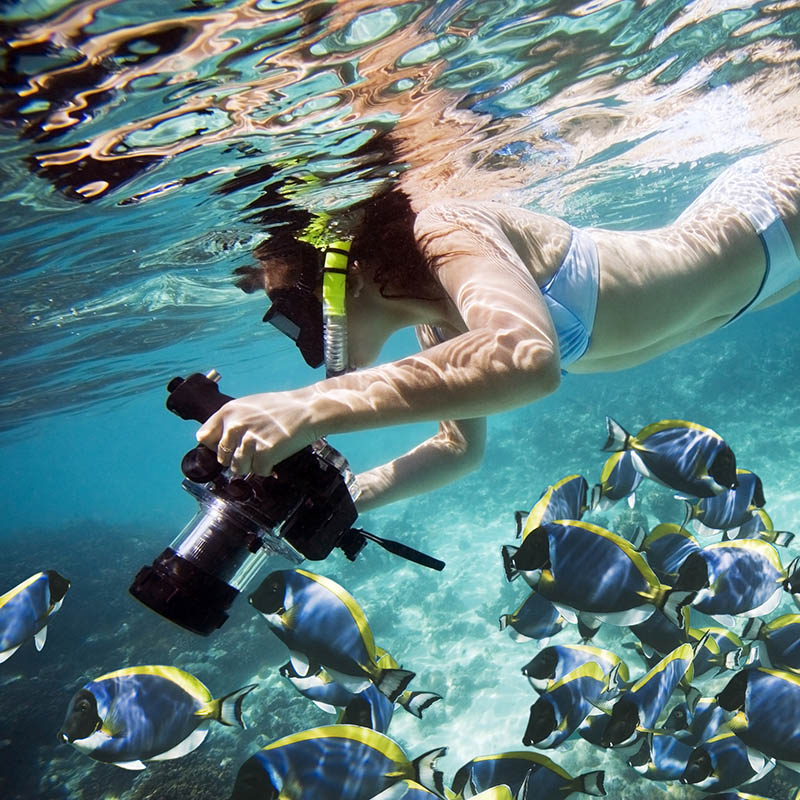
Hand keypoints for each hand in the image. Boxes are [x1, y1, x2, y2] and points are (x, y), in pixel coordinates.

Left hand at [196, 390, 316, 475]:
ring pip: (237, 468)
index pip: (204, 438)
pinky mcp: (265, 452)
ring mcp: (249, 440)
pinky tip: (275, 456)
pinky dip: (267, 468)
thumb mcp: (249, 405)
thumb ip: (231, 421)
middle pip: (222, 457)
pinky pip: (258, 471)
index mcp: (228, 412)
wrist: (309, 409)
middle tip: (252, 452)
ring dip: (251, 465)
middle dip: (236, 458)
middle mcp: (235, 425)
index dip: (215, 446)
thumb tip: (219, 441)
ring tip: (264, 453)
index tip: (227, 448)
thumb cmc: (282, 408)